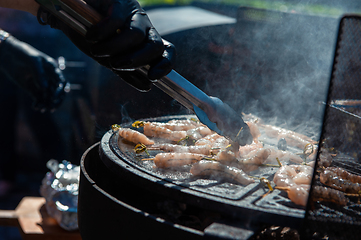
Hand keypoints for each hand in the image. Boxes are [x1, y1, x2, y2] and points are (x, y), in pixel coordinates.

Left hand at [0, 35, 67, 111]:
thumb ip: (39, 73)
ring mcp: (40, 83)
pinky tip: (36, 107)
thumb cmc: (22, 53)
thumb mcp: (32, 60)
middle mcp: (48, 77)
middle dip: (56, 100)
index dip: (60, 91)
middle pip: (57, 92)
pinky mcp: (32, 88)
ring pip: (48, 96)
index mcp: (52, 69)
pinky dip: (38, 104)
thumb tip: (45, 88)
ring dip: (47, 104)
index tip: (54, 98)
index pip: (61, 82)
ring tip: (42, 109)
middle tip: (51, 108)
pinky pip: (38, 98)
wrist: (7, 54)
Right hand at [37, 0, 175, 90]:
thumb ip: (128, 73)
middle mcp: (145, 27)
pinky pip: (115, 22)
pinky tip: (90, 36)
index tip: (152, 77)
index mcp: (146, 41)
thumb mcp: (110, 60)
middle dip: (136, 60)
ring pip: (135, 35)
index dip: (165, 65)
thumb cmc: (93, 38)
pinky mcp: (118, 2)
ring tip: (96, 50)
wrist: (68, 16)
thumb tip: (147, 86)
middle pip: (155, 46)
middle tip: (115, 64)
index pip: (167, 52)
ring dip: (114, 49)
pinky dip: (101, 33)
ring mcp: (133, 13)